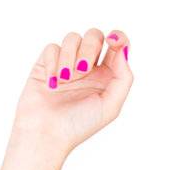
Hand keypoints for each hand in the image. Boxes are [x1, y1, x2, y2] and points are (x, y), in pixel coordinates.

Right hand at [10, 27, 133, 156]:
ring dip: (70, 56)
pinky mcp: (46, 63)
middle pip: (95, 35)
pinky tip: (53, 83)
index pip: (116, 47)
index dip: (118, 37)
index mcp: (106, 77)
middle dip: (90, 48)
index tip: (113, 40)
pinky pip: (52, 47)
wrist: (47, 133)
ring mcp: (67, 64)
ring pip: (73, 37)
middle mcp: (88, 68)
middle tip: (83, 69)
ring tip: (66, 80)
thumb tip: (123, 50)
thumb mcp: (111, 106)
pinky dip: (53, 62)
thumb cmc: (79, 125)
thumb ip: (123, 78)